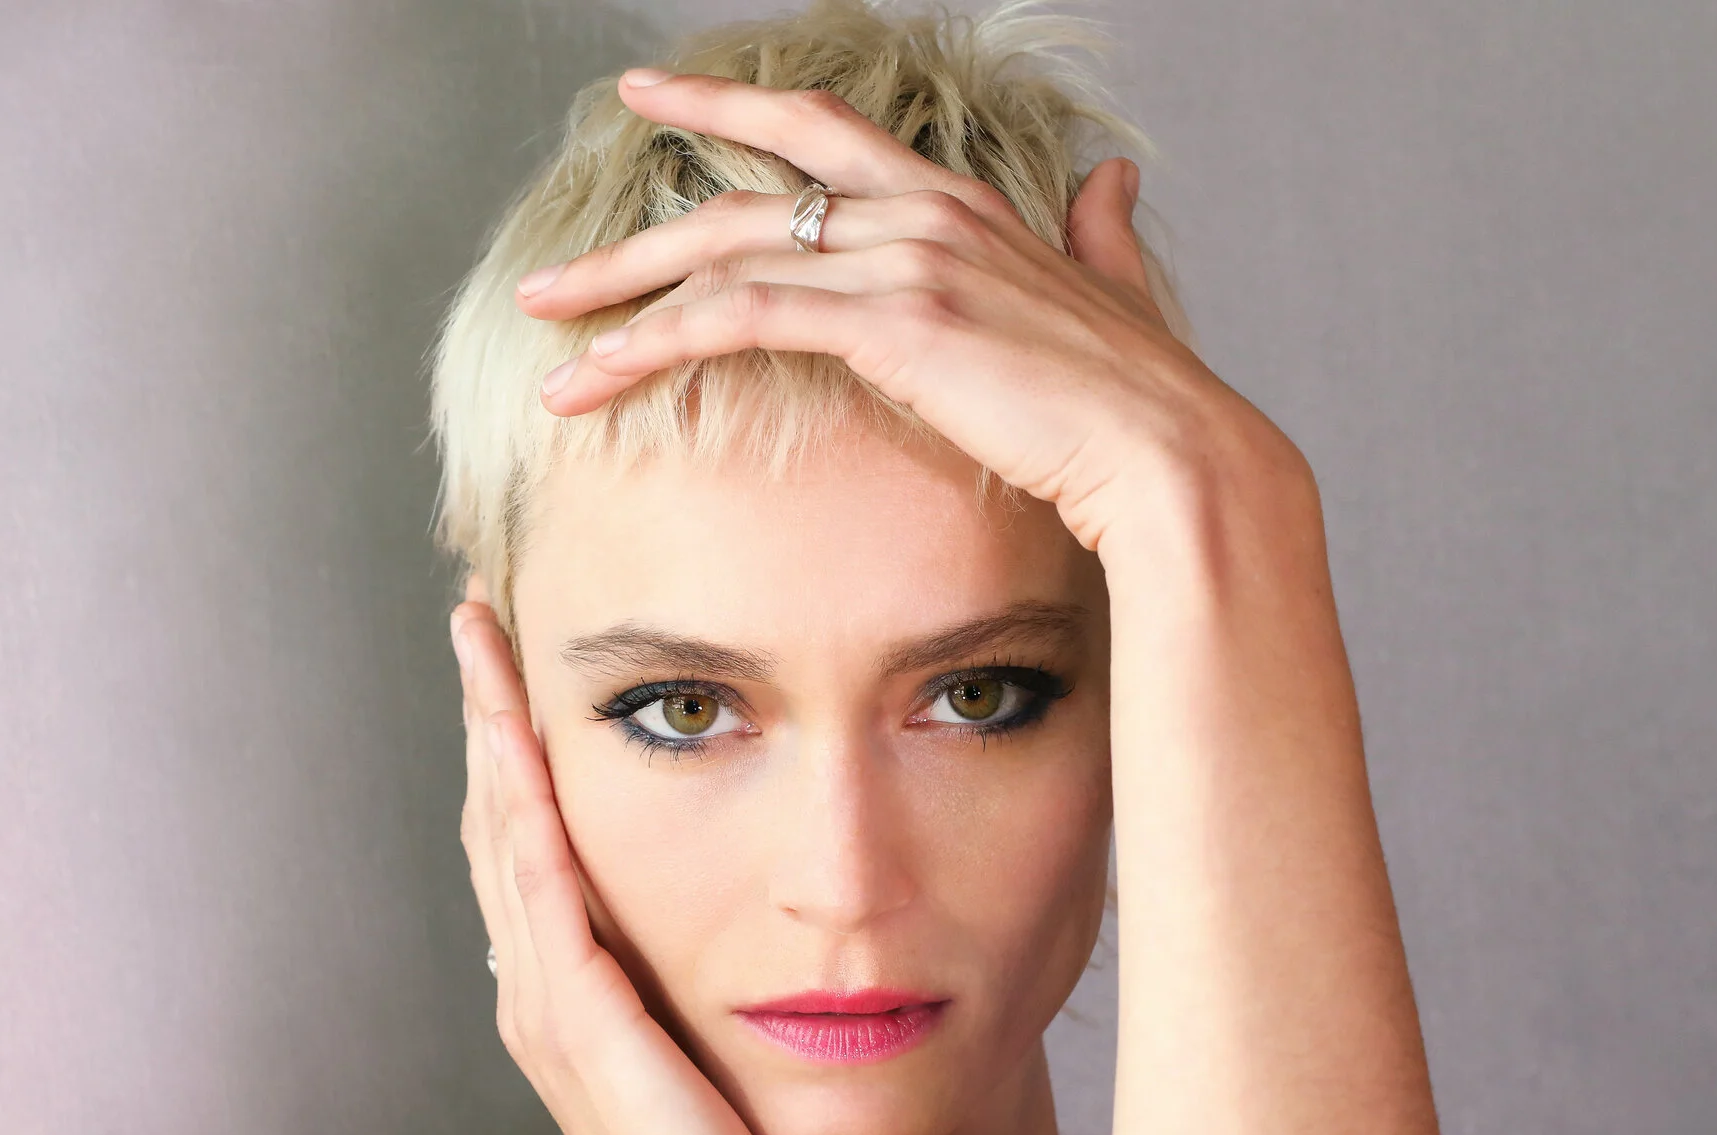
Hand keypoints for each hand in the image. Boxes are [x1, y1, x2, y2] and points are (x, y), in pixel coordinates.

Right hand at [452, 592, 806, 1134]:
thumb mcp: (708, 1050)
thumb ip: (689, 989)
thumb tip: (728, 926)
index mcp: (564, 993)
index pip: (525, 844)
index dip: (514, 751)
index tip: (516, 664)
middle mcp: (537, 990)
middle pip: (494, 821)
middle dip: (486, 715)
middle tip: (476, 615)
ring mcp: (551, 1004)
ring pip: (504, 838)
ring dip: (492, 737)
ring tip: (483, 645)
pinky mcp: (582, 1019)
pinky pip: (544, 894)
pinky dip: (526, 812)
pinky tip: (522, 743)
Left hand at [516, 69, 1309, 560]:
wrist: (1172, 456)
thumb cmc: (1142, 402)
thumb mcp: (1115, 296)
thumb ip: (1100, 239)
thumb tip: (1107, 186)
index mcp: (957, 205)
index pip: (820, 133)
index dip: (729, 108)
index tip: (650, 95)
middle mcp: (921, 214)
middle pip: (743, 201)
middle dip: (634, 237)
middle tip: (551, 277)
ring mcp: (904, 261)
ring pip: (723, 259)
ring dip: (619, 301)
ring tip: (544, 336)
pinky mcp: (889, 323)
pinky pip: (741, 316)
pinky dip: (657, 342)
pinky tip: (599, 377)